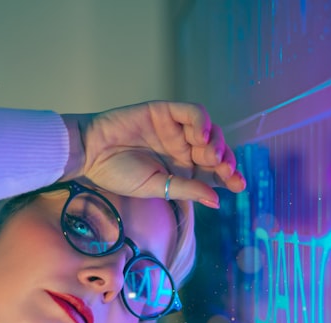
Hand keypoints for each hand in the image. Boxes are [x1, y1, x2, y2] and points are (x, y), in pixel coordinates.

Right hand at [62, 101, 245, 207]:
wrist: (91, 153)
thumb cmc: (118, 173)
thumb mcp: (157, 188)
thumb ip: (187, 190)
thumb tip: (217, 201)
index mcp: (181, 168)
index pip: (212, 171)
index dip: (229, 176)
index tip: (240, 185)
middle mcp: (182, 147)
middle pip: (215, 150)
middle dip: (225, 161)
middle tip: (227, 171)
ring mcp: (175, 129)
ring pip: (208, 130)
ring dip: (215, 143)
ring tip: (211, 156)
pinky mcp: (166, 112)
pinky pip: (192, 112)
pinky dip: (201, 122)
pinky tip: (200, 137)